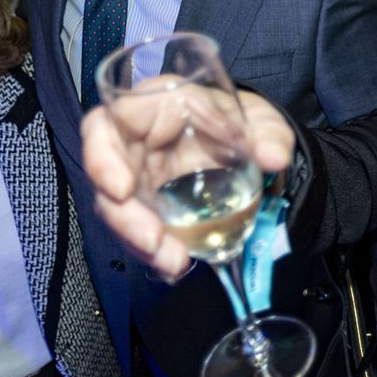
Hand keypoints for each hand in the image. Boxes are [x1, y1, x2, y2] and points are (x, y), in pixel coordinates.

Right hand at [81, 84, 294, 280]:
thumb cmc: (242, 121)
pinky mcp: (150, 208)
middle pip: (106, 179)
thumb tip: (274, 157)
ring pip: (120, 213)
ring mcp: (140, 179)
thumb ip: (271, 134)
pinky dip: (156, 252)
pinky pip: (141, 231)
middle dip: (123, 216)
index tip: (121, 191)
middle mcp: (136, 145)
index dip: (102, 157)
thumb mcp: (262, 120)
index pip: (106, 125)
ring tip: (173, 262)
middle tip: (153, 242)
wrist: (249, 149)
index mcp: (155, 108)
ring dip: (140, 241)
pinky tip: (174, 267)